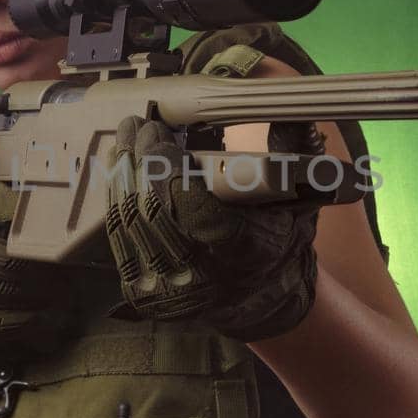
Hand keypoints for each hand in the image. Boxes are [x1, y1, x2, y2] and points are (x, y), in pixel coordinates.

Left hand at [104, 115, 317, 340]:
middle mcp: (202, 278)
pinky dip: (118, 199)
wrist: (258, 301)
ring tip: (127, 139)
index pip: (196, 211)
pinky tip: (120, 169)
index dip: (169, 170)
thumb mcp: (299, 203)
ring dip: (124, 174)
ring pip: (130, 222)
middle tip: (137, 126)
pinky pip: (120, 237)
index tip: (158, 135)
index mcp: (244, 254)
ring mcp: (167, 289)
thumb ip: (292, 159)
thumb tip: (293, 116)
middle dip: (140, 161)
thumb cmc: (278, 245)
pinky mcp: (142, 290)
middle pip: (154, 212)